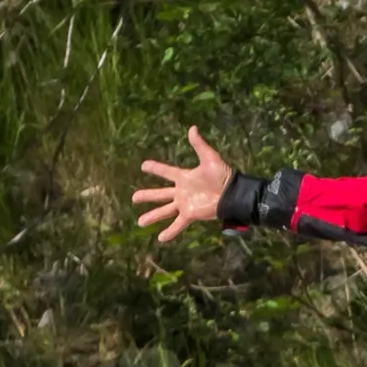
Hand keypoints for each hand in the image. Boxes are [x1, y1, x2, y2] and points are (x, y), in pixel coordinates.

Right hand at [133, 127, 232, 241]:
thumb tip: (193, 128)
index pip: (166, 171)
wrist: (233, 193)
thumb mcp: (209, 158)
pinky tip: (160, 239)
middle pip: (160, 194)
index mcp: (184, 177)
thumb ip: (199, 144)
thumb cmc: (222, 176)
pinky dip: (170, 232)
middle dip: (147, 195)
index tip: (144, 165)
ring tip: (139, 222)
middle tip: (133, 198)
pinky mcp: (190, 214)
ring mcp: (185, 204)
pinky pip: (178, 224)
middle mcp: (181, 191)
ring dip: (152, 216)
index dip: (155, 168)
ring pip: (164, 210)